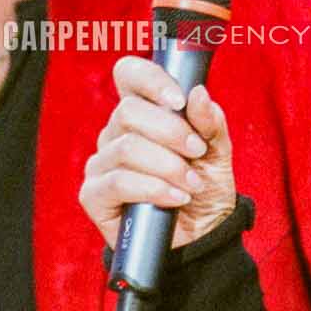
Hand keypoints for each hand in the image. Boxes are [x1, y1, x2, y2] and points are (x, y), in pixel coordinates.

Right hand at [80, 57, 236, 250]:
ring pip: (126, 148)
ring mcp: (101, 163)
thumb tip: (198, 93)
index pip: (128, 75)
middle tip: (197, 152)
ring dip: (167, 166)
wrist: (202, 235)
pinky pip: (117, 182)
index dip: (150, 79)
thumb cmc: (204, 187)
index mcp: (142, 113)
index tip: (178, 99)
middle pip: (128, 111)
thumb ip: (210, 122)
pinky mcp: (94, 195)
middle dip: (171, 131)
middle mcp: (115, 133)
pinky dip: (153, 189)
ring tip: (191, 184)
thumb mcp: (216, 151)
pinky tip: (175, 198)